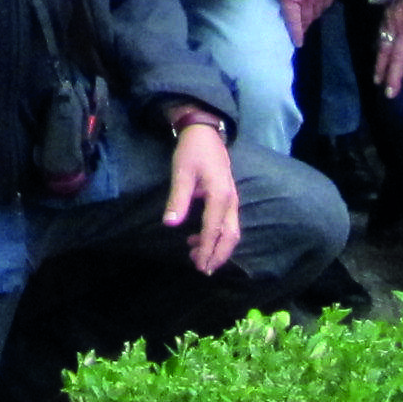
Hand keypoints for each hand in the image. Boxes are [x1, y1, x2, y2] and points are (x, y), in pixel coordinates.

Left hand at [161, 119, 241, 276]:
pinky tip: (198, 239)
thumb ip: (177, 199)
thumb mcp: (181, 172)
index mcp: (220, 195)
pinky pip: (227, 224)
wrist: (204, 132)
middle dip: (218, 255)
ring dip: (217, 247)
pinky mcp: (228, 198)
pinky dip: (216, 236)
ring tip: (196, 257)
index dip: (207, 250)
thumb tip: (170, 224)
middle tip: (203, 269)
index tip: (200, 266)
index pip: (214, 230)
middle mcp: (230, 201)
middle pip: (231, 236)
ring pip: (231, 231)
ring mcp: (232, 200)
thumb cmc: (192, 151)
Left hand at [257, 0, 335, 43]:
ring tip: (305, 18)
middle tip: (298, 29)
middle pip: (307, 18)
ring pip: (317, 12)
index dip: (296, 33)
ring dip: (311, 17)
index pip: (294, 20)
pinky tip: (316, 5)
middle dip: (303, 25)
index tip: (297, 43)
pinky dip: (321, 7)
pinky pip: (326, 3)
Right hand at [374, 0, 402, 100]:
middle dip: (394, 78)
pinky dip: (378, 48)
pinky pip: (380, 36)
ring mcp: (393, 25)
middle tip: (390, 94)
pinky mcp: (386, 17)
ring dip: (381, 66)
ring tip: (377, 81)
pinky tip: (377, 55)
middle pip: (398, 59)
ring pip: (384, 49)